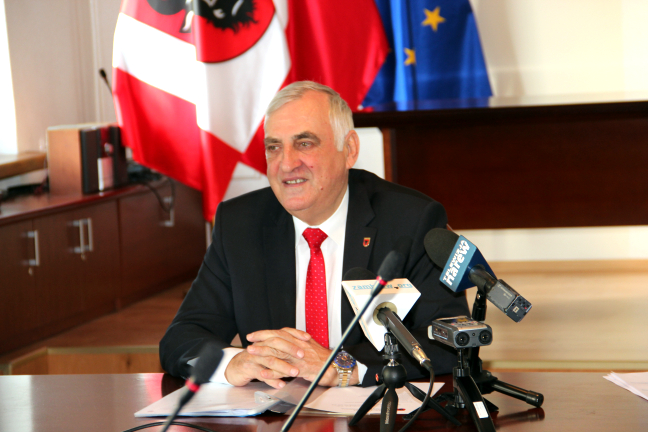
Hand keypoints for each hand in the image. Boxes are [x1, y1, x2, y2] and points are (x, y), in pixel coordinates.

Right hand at [224, 327, 308, 387]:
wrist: (235, 367)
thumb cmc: (255, 359)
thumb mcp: (268, 351)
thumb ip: (281, 348)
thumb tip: (301, 346)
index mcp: (266, 340)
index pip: (282, 332)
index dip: (295, 334)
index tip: (307, 338)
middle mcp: (260, 345)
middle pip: (276, 343)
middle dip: (291, 349)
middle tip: (302, 355)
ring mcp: (254, 357)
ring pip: (270, 360)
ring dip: (284, 367)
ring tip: (295, 373)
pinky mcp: (249, 368)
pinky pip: (262, 374)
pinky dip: (272, 380)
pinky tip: (281, 384)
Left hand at [233, 327, 357, 386]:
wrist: (336, 366)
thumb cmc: (323, 357)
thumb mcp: (309, 345)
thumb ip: (296, 342)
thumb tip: (285, 339)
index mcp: (299, 339)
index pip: (279, 332)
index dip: (265, 333)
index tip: (253, 335)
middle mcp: (298, 345)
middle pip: (276, 339)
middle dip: (260, 340)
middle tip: (249, 342)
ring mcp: (300, 357)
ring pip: (278, 352)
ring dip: (263, 352)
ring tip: (251, 353)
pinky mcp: (302, 369)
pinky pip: (285, 370)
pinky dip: (273, 372)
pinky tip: (263, 373)